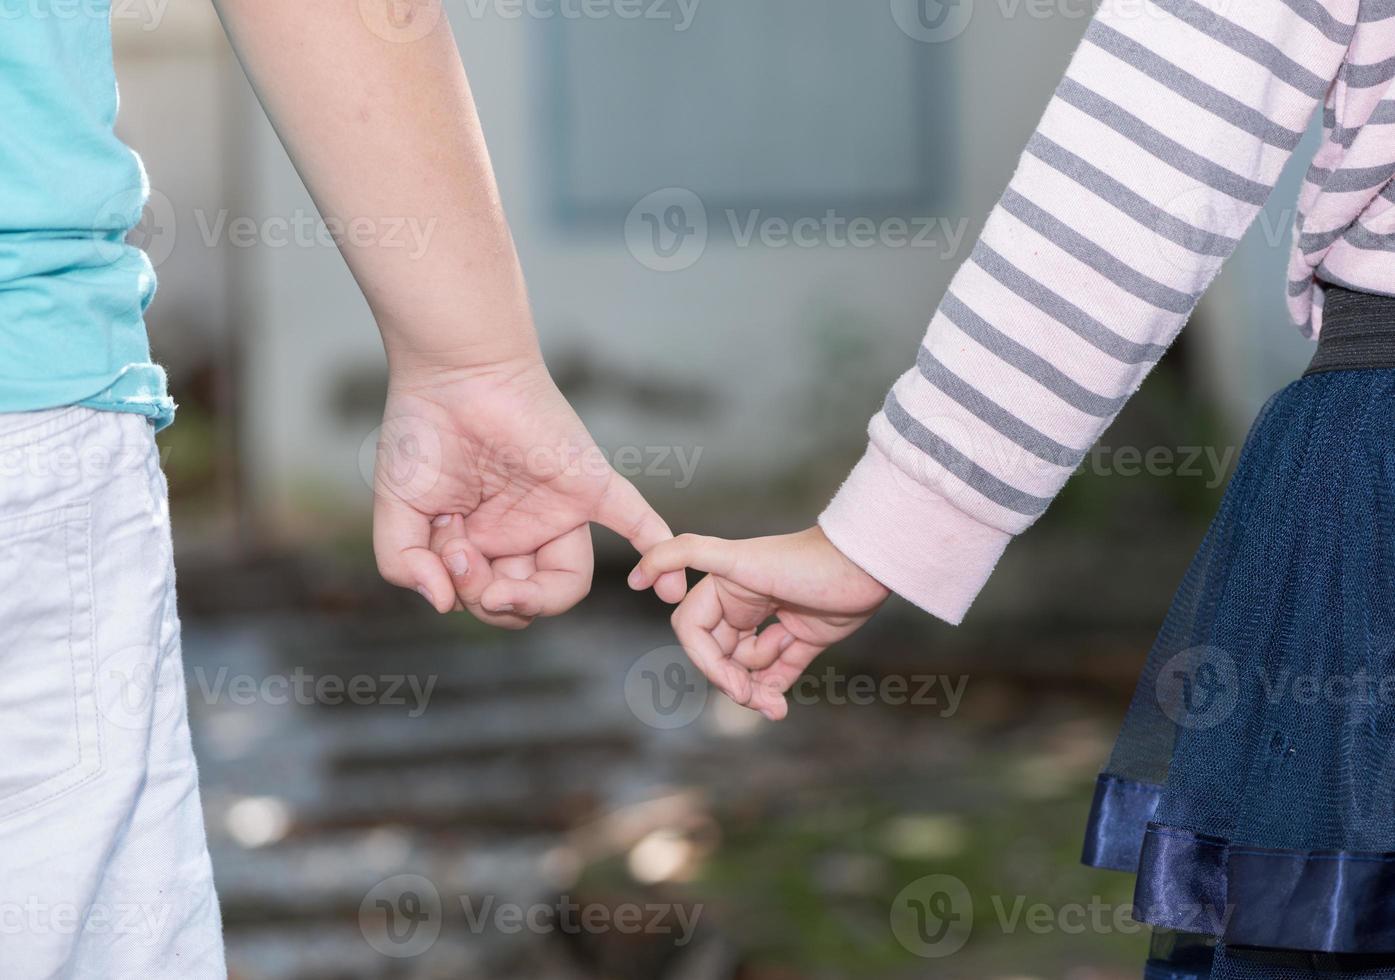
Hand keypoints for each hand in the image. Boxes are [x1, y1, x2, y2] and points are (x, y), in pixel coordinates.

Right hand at [372, 357, 687, 628]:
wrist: (454, 370)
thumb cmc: (422, 432)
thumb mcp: (397, 510)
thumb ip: (404, 564)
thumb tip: (443, 604)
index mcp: (485, 538)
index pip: (492, 597)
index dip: (470, 596)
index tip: (446, 555)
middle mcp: (525, 529)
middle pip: (528, 600)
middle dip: (491, 601)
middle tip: (466, 564)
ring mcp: (560, 509)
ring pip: (570, 582)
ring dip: (536, 599)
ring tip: (501, 590)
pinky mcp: (591, 485)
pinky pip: (635, 522)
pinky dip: (655, 552)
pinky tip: (669, 589)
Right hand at [627, 526, 889, 718]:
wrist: (867, 565)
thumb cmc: (804, 561)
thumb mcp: (739, 558)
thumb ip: (686, 553)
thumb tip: (636, 573)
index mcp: (723, 586)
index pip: (693, 633)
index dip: (706, 662)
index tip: (732, 682)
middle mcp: (744, 604)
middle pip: (718, 657)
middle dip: (733, 681)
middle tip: (755, 698)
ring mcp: (773, 623)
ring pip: (747, 670)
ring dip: (756, 692)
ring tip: (775, 706)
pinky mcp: (802, 638)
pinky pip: (777, 674)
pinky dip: (774, 693)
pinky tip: (780, 708)